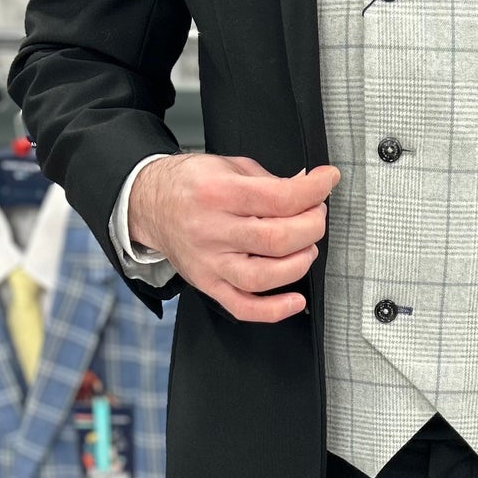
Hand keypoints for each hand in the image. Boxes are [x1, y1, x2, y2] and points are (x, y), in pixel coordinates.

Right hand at [128, 152, 339, 321]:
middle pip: (277, 238)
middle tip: (316, 216)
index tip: (327, 181)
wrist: (149, 203)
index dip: (314, 190)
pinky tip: (295, 300)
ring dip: (299, 263)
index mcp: (218, 192)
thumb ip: (271, 180)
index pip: (279, 197)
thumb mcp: (229, 166)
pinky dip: (274, 310)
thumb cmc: (191, 185)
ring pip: (264, 276)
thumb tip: (310, 189)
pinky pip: (243, 307)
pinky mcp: (208, 284)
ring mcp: (209, 262)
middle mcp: (211, 230)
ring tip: (306, 248)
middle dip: (311, 227)